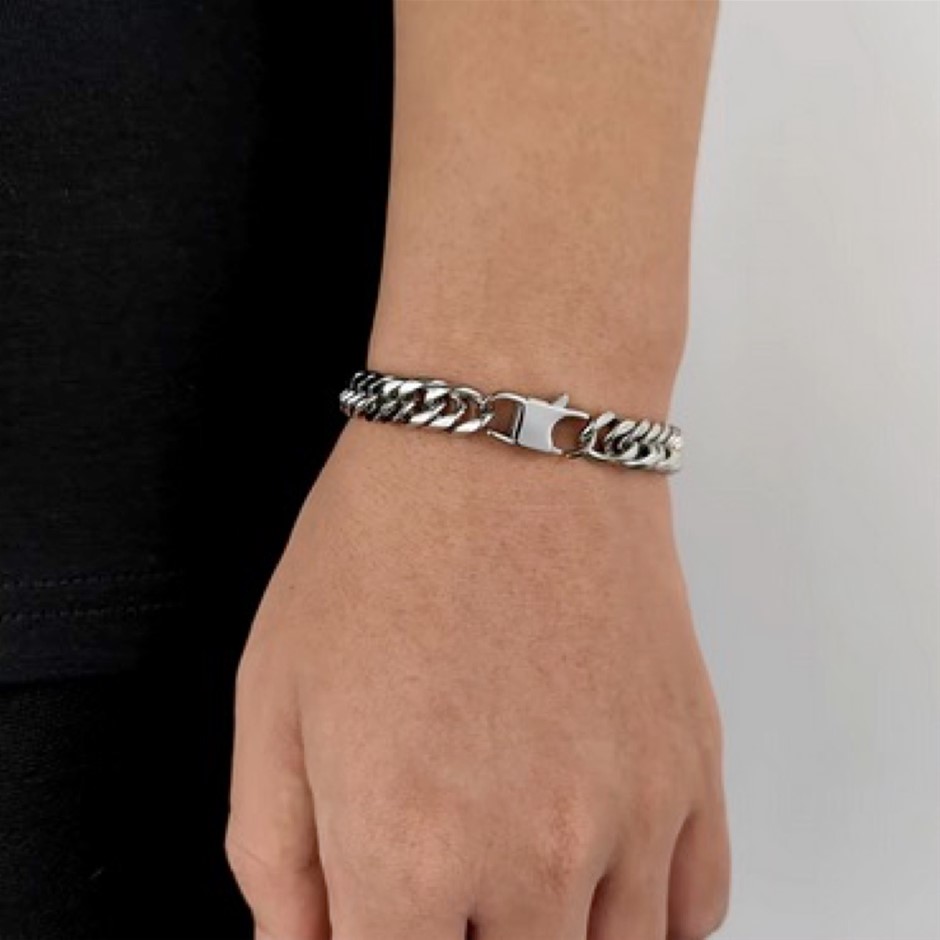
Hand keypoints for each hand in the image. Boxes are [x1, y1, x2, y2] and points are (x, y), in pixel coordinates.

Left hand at [226, 419, 729, 939]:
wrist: (511, 442)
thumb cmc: (387, 547)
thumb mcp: (272, 698)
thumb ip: (275, 856)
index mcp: (405, 849)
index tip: (380, 920)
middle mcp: (531, 855)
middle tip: (445, 897)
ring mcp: (631, 815)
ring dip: (552, 939)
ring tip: (515, 888)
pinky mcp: (692, 766)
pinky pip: (695, 912)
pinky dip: (646, 925)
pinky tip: (602, 885)